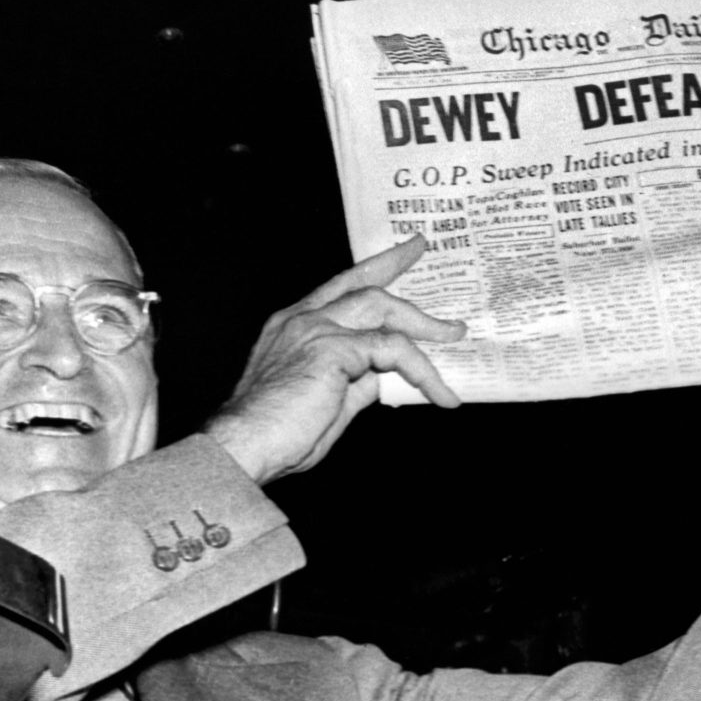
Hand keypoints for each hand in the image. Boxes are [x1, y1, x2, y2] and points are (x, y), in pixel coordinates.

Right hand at [204, 234, 465, 482]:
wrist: (246, 445)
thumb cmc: (278, 433)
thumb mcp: (327, 401)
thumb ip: (355, 381)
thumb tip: (384, 377)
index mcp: (294, 326)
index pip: (339, 287)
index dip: (371, 270)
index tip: (398, 256)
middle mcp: (303, 318)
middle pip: (363, 284)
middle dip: (397, 266)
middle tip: (423, 254)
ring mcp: (316, 329)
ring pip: (382, 308)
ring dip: (423, 323)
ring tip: (453, 336)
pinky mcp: (333, 350)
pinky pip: (392, 350)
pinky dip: (422, 371)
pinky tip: (440, 393)